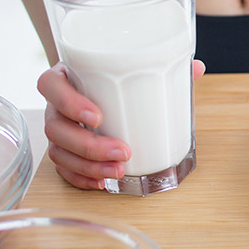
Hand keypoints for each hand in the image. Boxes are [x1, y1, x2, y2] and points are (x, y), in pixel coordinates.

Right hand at [37, 60, 205, 189]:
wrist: (103, 87)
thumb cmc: (118, 78)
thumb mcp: (134, 68)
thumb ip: (163, 66)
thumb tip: (197, 68)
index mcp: (68, 76)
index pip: (50, 85)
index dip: (68, 102)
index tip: (97, 117)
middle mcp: (57, 104)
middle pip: (55, 126)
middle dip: (88, 145)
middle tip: (123, 152)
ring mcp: (58, 128)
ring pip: (58, 151)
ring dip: (88, 166)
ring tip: (118, 171)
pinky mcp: (63, 150)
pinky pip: (63, 168)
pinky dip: (81, 178)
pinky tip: (102, 182)